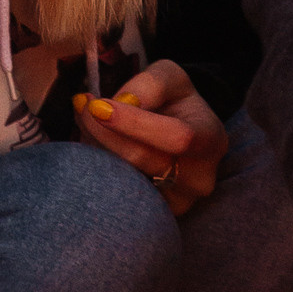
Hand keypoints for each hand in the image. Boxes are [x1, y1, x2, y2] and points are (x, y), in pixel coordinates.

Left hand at [74, 59, 225, 217]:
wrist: (180, 132)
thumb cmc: (175, 101)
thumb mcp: (170, 76)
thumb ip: (150, 84)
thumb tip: (123, 102)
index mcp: (211, 140)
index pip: (177, 137)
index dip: (135, 122)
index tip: (97, 105)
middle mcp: (199, 178)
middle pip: (142, 159)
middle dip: (103, 131)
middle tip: (81, 106)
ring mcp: (177, 203)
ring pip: (124, 179)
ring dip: (96, 148)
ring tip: (85, 121)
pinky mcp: (153, 215)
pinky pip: (117, 194)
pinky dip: (99, 168)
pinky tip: (93, 145)